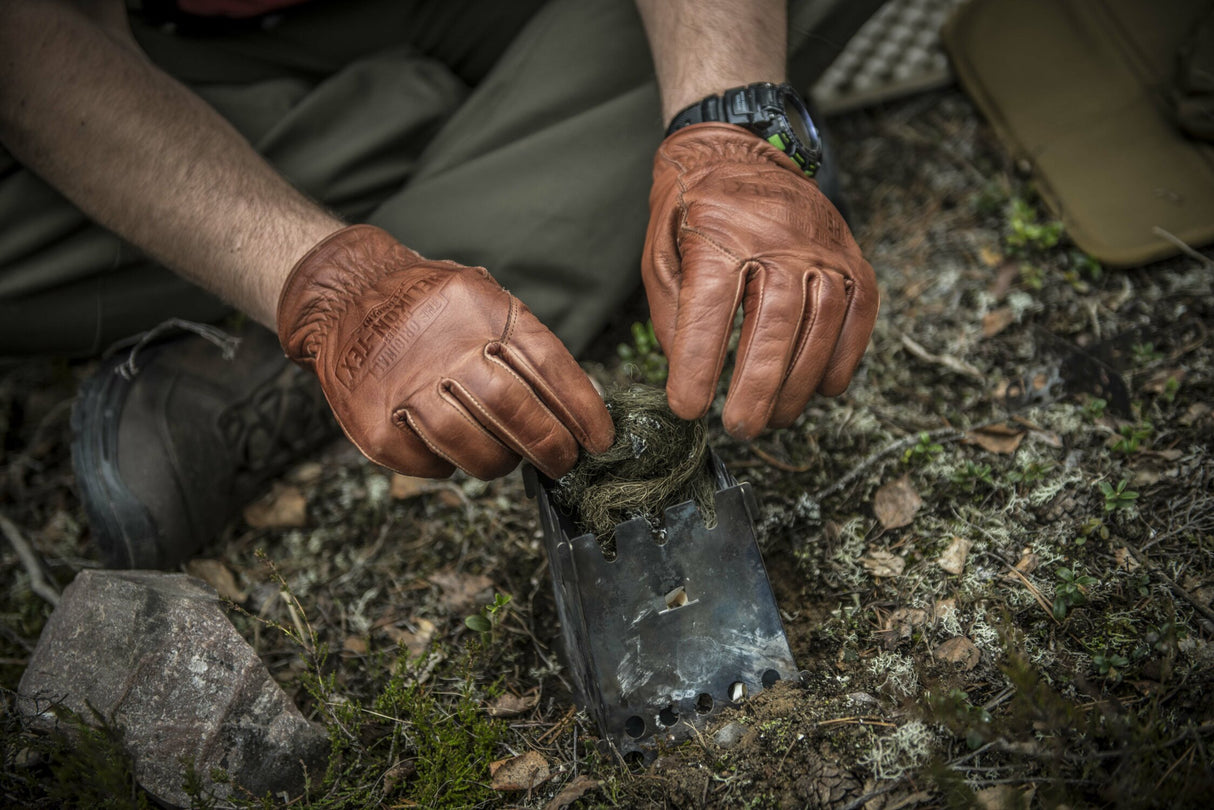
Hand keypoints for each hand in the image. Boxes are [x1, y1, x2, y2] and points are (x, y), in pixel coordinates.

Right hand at [277, 225, 613, 479]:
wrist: (345, 297)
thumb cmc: (431, 309)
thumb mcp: (481, 298)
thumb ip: (523, 344)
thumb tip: (576, 410)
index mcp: (481, 310)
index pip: (547, 364)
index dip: (582, 408)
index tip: (599, 440)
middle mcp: (443, 346)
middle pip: (514, 409)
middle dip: (550, 445)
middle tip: (563, 462)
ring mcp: (404, 387)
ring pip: (473, 447)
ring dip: (501, 462)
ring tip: (507, 457)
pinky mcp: (374, 426)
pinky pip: (429, 464)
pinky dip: (448, 464)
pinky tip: (451, 448)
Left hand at [642, 122, 878, 438]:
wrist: (739, 149)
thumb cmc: (693, 211)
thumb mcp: (660, 253)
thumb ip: (671, 314)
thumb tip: (686, 376)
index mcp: (718, 232)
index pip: (709, 309)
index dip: (699, 365)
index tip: (688, 408)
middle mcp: (777, 236)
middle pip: (775, 323)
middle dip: (758, 387)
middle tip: (740, 428)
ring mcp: (822, 244)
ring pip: (821, 324)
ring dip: (800, 383)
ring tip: (776, 418)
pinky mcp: (851, 255)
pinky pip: (858, 313)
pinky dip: (843, 358)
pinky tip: (821, 389)